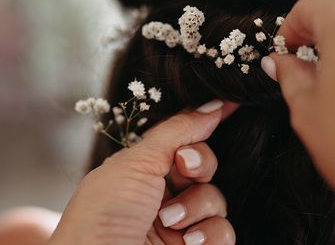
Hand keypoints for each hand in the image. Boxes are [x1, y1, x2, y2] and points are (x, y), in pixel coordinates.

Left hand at [49, 101, 235, 244]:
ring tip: (170, 220)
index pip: (179, 138)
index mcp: (139, 168)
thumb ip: (178, 131)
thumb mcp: (137, 161)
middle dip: (200, 163)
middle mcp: (159, 194)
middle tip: (184, 167)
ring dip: (199, 205)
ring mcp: (177, 225)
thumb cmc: (104, 213)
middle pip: (203, 165)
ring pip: (216, 200)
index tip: (230, 104)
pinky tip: (188, 240)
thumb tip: (212, 105)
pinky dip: (210, 233)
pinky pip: (223, 232)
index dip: (203, 122)